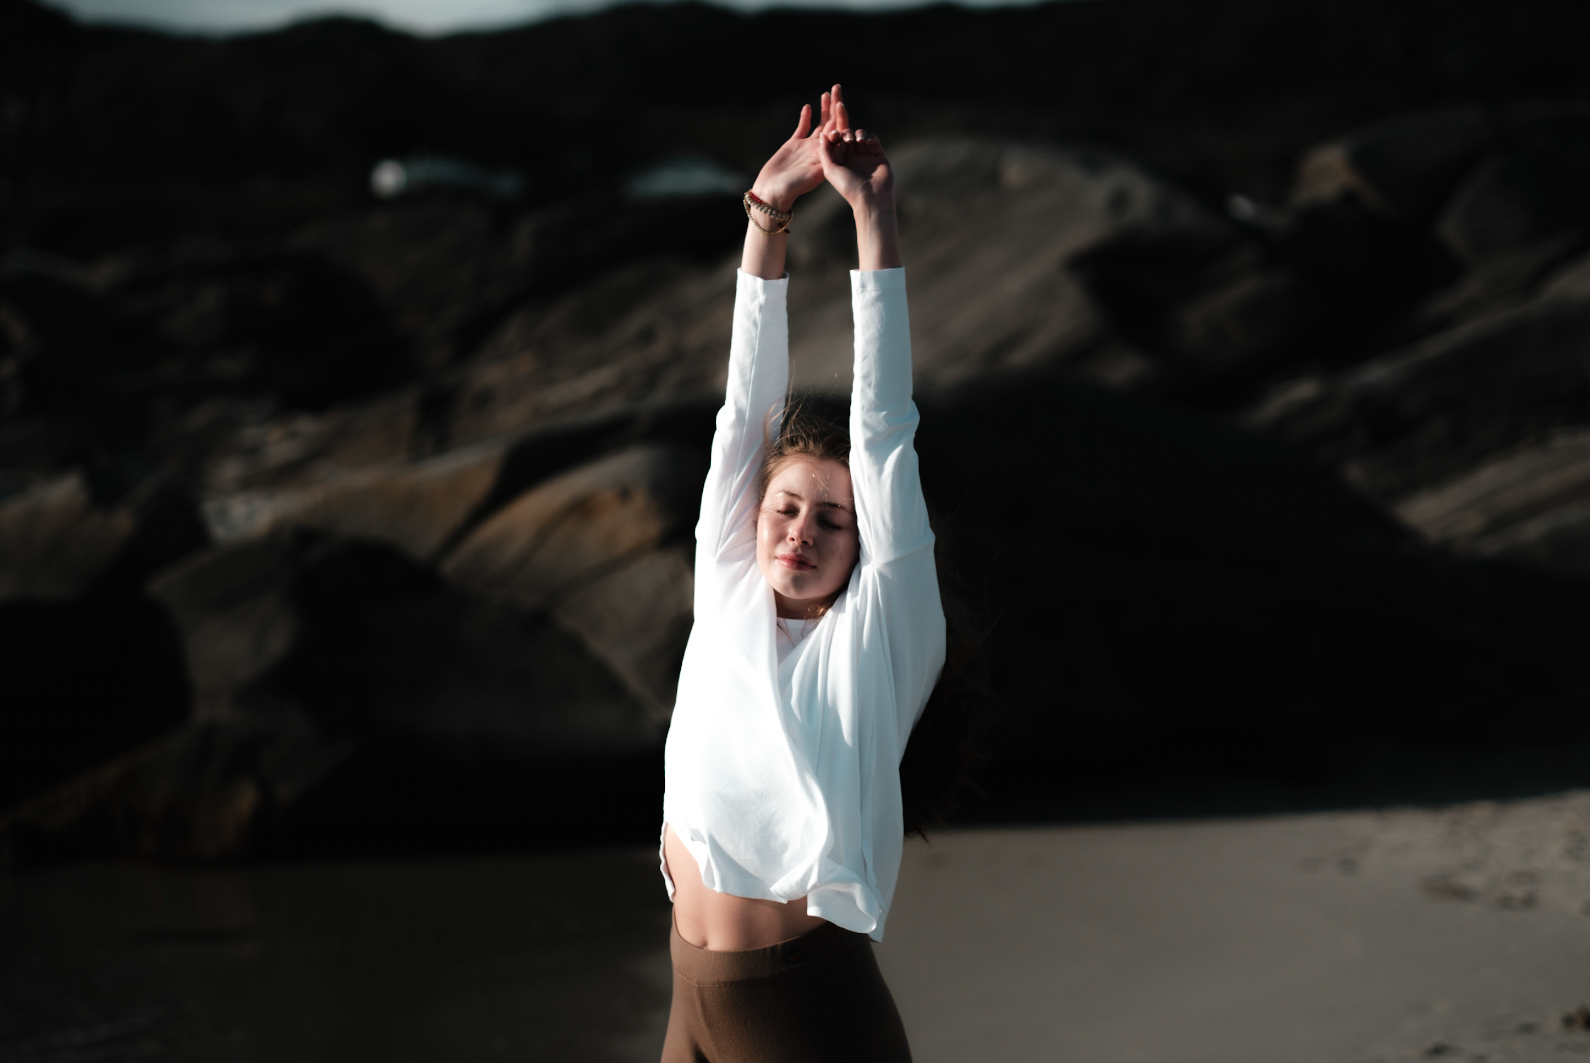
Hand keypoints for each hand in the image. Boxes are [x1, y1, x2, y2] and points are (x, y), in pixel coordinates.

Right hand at [749, 91, 840, 212]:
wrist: (772, 192)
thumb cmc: (792, 188)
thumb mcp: (811, 176)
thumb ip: (822, 160)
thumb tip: (835, 145)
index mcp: (829, 158)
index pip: (839, 135)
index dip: (842, 119)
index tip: (841, 105)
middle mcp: (821, 150)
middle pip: (832, 124)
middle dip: (836, 106)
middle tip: (838, 88)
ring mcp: (808, 147)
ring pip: (820, 124)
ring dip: (824, 108)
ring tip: (827, 92)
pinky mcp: (794, 145)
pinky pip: (802, 128)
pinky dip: (806, 117)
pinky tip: (808, 106)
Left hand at [818, 88, 893, 209]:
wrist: (871, 199)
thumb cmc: (848, 187)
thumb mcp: (830, 170)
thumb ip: (825, 152)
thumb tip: (821, 134)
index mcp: (838, 160)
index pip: (834, 140)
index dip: (832, 130)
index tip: (832, 129)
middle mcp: (851, 157)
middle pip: (846, 133)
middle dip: (842, 119)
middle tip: (839, 103)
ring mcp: (865, 156)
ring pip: (859, 135)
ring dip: (855, 132)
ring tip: (854, 138)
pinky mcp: (878, 155)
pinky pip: (873, 140)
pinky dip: (869, 136)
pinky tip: (864, 139)